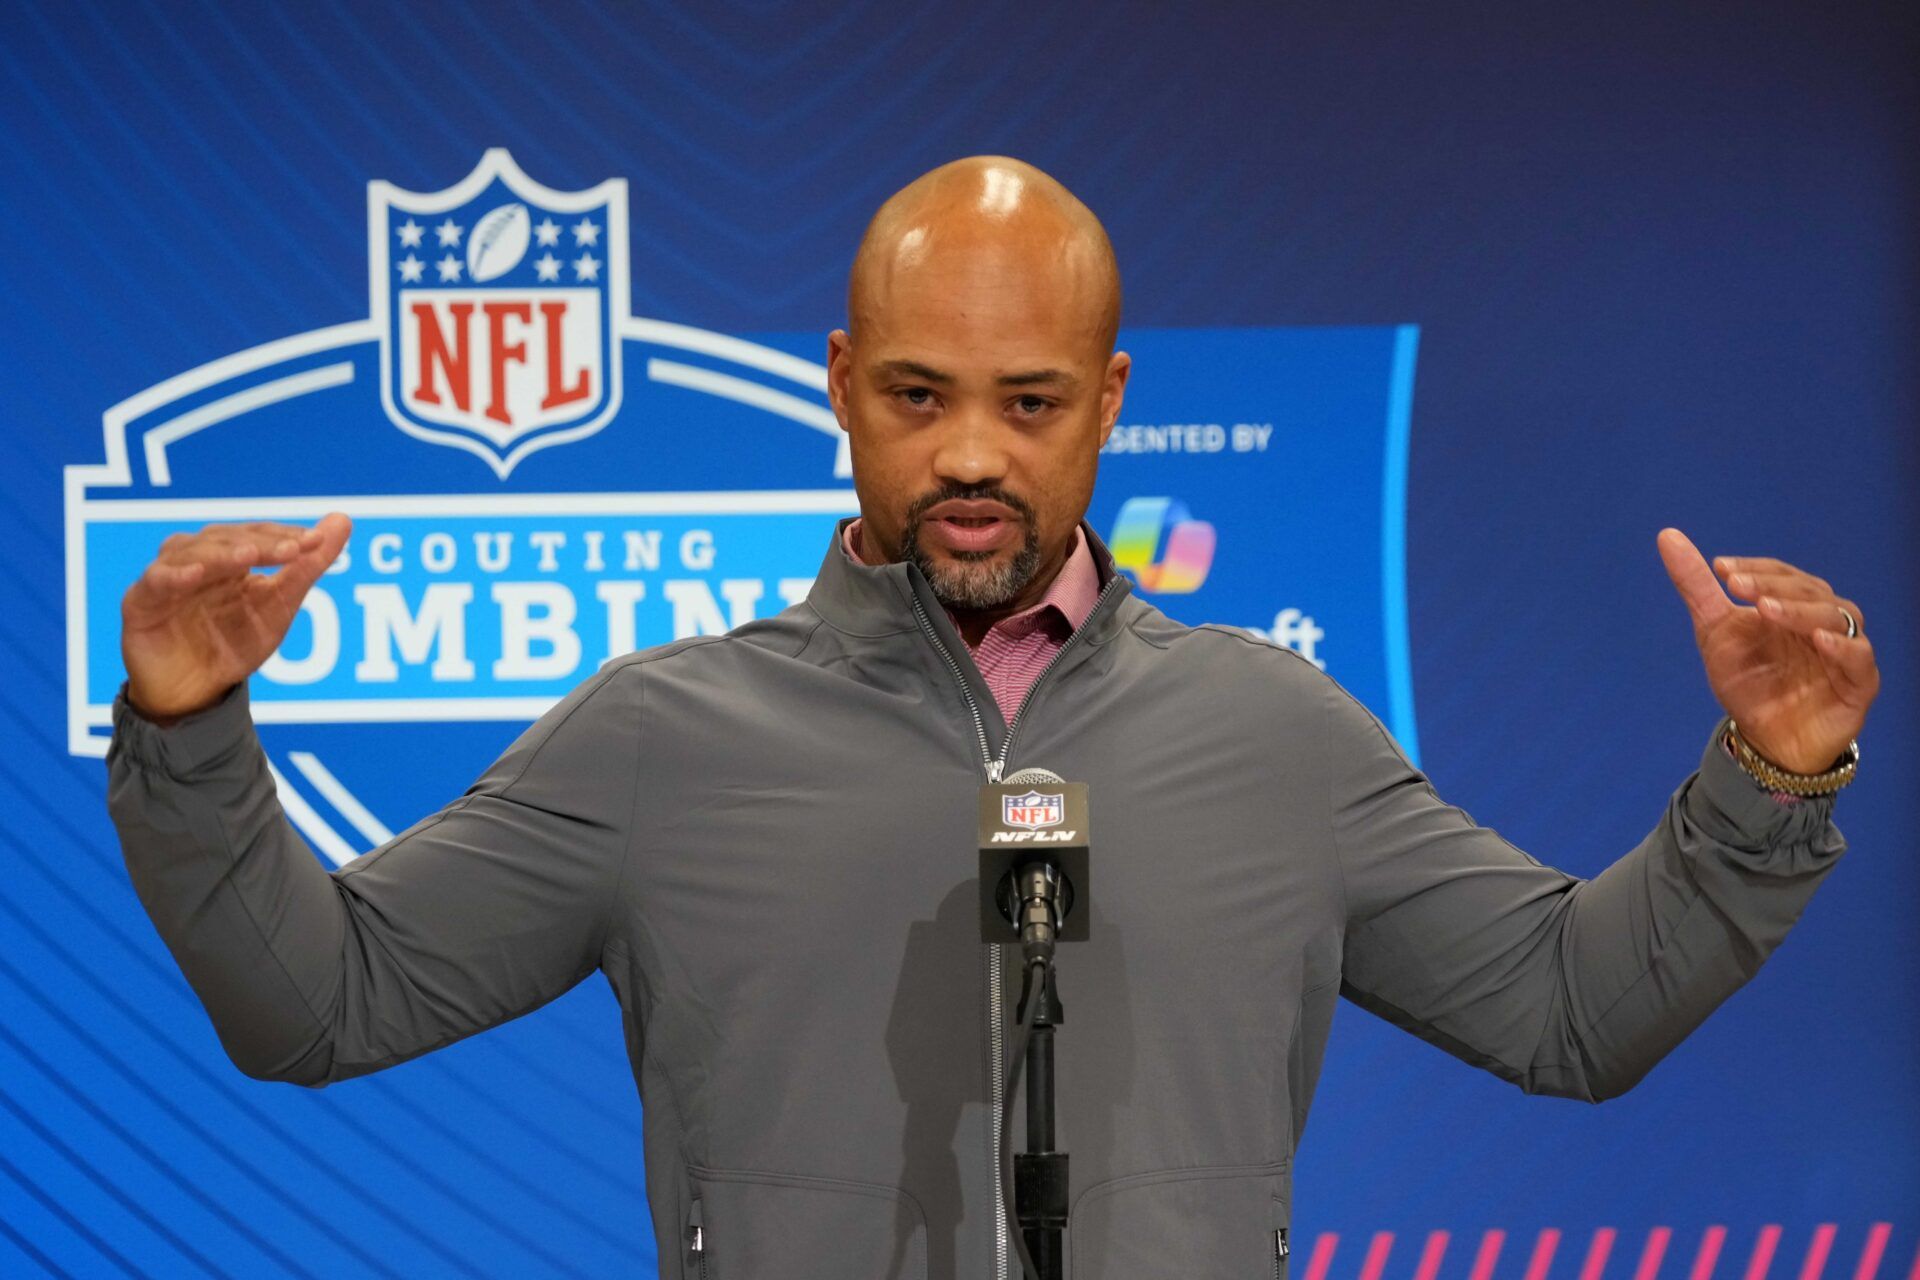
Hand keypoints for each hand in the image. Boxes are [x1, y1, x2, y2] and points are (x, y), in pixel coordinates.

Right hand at [120, 513, 353, 721]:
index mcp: (229, 556)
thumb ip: (308, 564)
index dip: (284, 535)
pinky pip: (154, 583)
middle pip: (225, 539)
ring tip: (247, 556)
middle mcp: (196, 558)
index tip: (315, 541)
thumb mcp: (280, 604)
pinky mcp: (141, 602)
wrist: (197, 692)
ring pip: (189, 552)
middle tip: (291, 549)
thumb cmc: (235, 642)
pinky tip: (194, 576)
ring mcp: (166, 578)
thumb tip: (343, 519)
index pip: (257, 534)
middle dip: (260, 543)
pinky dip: (173, 575)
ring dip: (219, 553)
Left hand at [1657, 527, 1877, 772]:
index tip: (1720, 569)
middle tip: (1738, 586)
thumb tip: (1666, 535)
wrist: (1764, 738)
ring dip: (1800, 609)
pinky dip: (1842, 646)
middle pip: (1809, 590)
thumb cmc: (1747, 681)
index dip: (1754, 570)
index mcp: (1791, 604)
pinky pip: (1860, 658)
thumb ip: (1696, 586)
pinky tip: (1818, 640)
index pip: (1780, 575)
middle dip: (1773, 585)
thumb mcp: (1715, 631)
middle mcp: (1822, 620)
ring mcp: (1844, 649)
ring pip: (1837, 616)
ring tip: (1766, 609)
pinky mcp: (1860, 682)